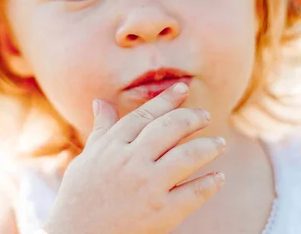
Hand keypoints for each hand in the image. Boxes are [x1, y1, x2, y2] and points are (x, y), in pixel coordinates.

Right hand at [44, 83, 225, 233]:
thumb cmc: (80, 197)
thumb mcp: (87, 159)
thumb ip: (101, 130)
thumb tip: (101, 101)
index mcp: (112, 146)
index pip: (145, 115)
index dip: (166, 99)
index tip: (183, 89)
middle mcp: (131, 162)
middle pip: (170, 129)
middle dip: (192, 118)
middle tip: (206, 116)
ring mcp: (148, 187)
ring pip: (188, 156)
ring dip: (208, 147)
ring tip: (220, 144)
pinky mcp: (162, 212)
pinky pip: (194, 193)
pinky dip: (210, 183)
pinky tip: (219, 177)